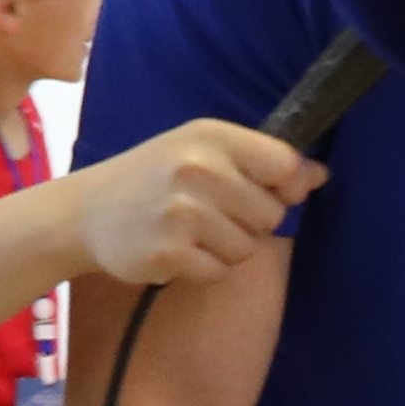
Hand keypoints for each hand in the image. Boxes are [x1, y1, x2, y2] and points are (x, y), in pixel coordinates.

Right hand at [59, 119, 323, 292]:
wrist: (85, 211)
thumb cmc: (154, 178)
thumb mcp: (201, 152)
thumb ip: (261, 162)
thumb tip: (319, 175)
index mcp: (210, 135)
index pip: (284, 165)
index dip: (283, 186)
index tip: (260, 189)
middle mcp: (197, 168)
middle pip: (271, 214)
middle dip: (249, 221)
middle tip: (207, 212)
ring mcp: (182, 211)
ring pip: (248, 247)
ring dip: (225, 247)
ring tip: (188, 230)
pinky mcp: (169, 251)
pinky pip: (219, 270)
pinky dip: (202, 267)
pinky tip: (175, 249)